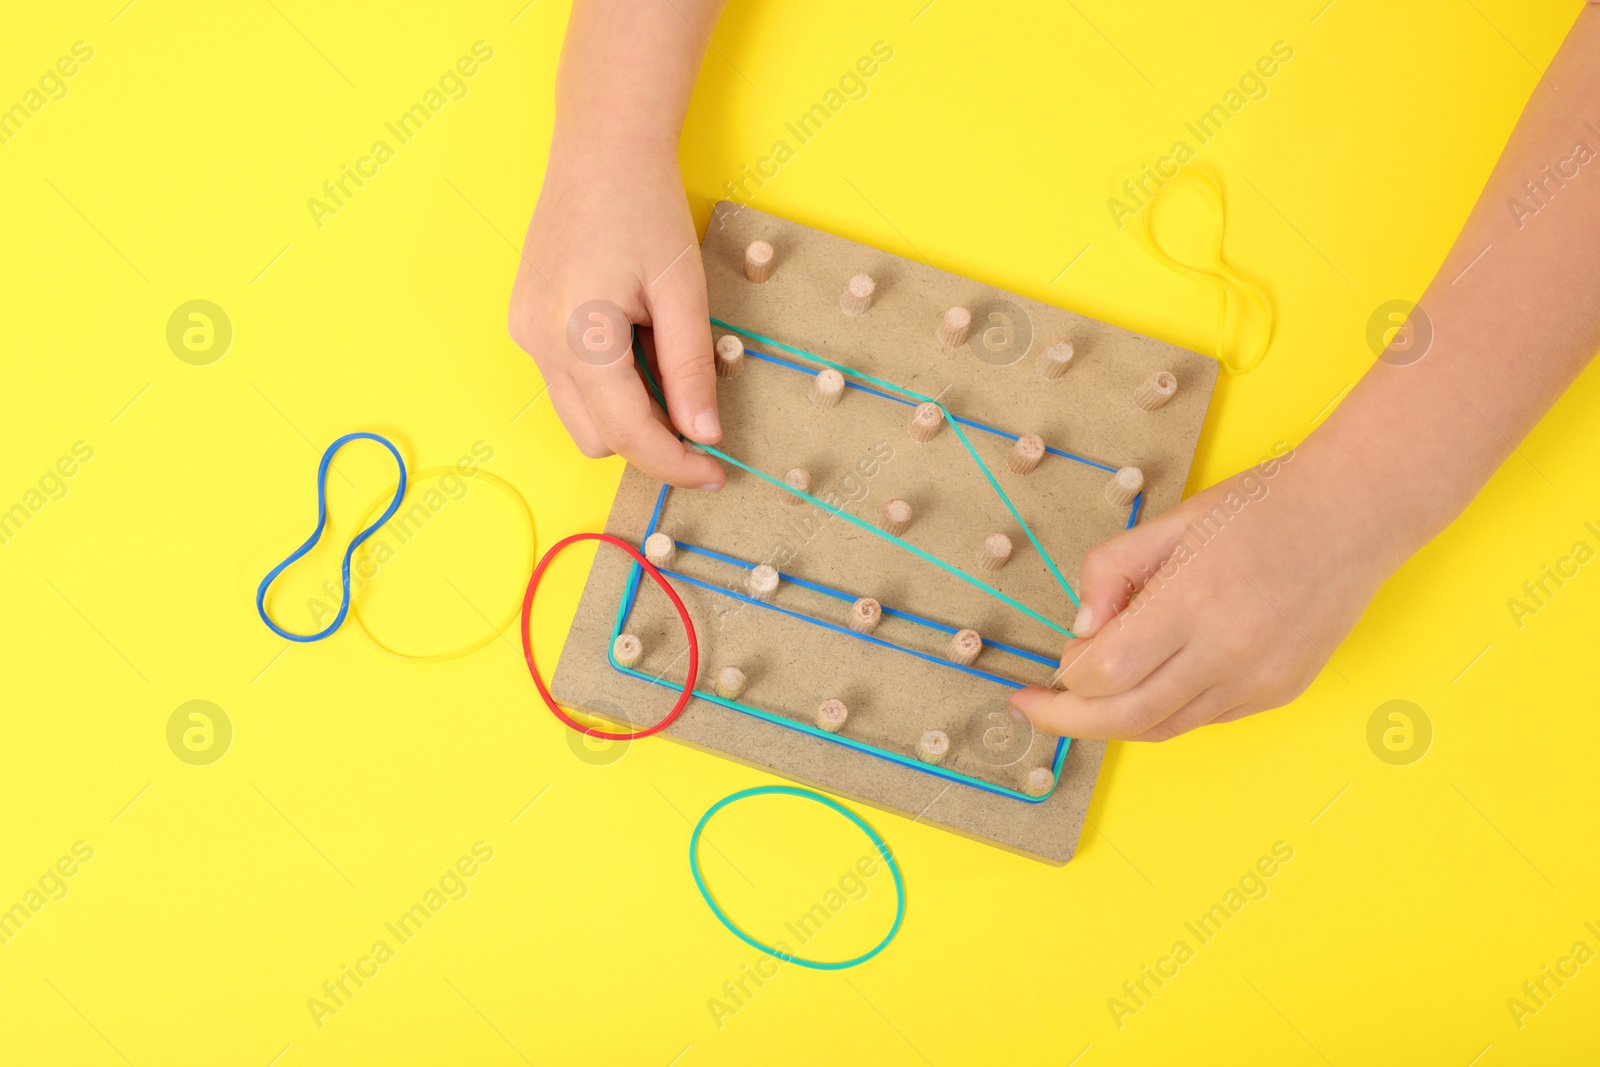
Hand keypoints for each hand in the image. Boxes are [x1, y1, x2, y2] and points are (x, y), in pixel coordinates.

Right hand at [508, 145, 724, 488]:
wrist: (600, 149)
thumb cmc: (645, 207)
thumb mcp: (683, 291)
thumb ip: (690, 367)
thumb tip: (703, 433)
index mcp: (580, 333)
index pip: (629, 432)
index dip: (675, 462)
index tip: (714, 471)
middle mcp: (539, 341)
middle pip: (598, 437)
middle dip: (651, 439)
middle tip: (698, 411)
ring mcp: (526, 332)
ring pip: (579, 415)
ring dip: (627, 411)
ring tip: (661, 357)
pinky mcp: (525, 322)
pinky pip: (567, 382)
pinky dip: (606, 383)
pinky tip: (633, 340)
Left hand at [1008, 446, 1396, 740]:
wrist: (1352, 515)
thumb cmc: (1259, 509)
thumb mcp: (1168, 522)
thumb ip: (1110, 571)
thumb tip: (1081, 628)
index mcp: (1192, 601)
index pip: (1102, 671)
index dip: (1064, 676)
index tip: (1048, 666)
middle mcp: (1226, 652)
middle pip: (1123, 717)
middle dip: (1067, 721)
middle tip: (1034, 709)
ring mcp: (1256, 680)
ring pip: (1162, 727)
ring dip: (1115, 719)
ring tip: (1085, 701)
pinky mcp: (1278, 692)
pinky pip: (1202, 719)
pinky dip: (1164, 710)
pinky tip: (1149, 684)